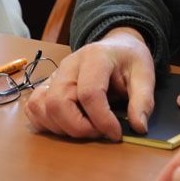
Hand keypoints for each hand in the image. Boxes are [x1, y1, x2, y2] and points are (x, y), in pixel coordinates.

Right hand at [22, 27, 154, 140]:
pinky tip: (67, 125)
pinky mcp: (47, 85)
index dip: (102, 120)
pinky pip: (34, 106)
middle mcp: (69, 65)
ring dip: (61, 127)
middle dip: (78, 128)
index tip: (116, 134)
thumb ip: (143, 100)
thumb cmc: (128, 60)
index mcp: (95, 57)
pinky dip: (45, 122)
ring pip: (42, 107)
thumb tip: (139, 127)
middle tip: (99, 133)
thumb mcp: (145, 74)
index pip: (89, 93)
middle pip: (58, 102)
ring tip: (85, 129)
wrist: (116, 46)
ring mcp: (55, 74)